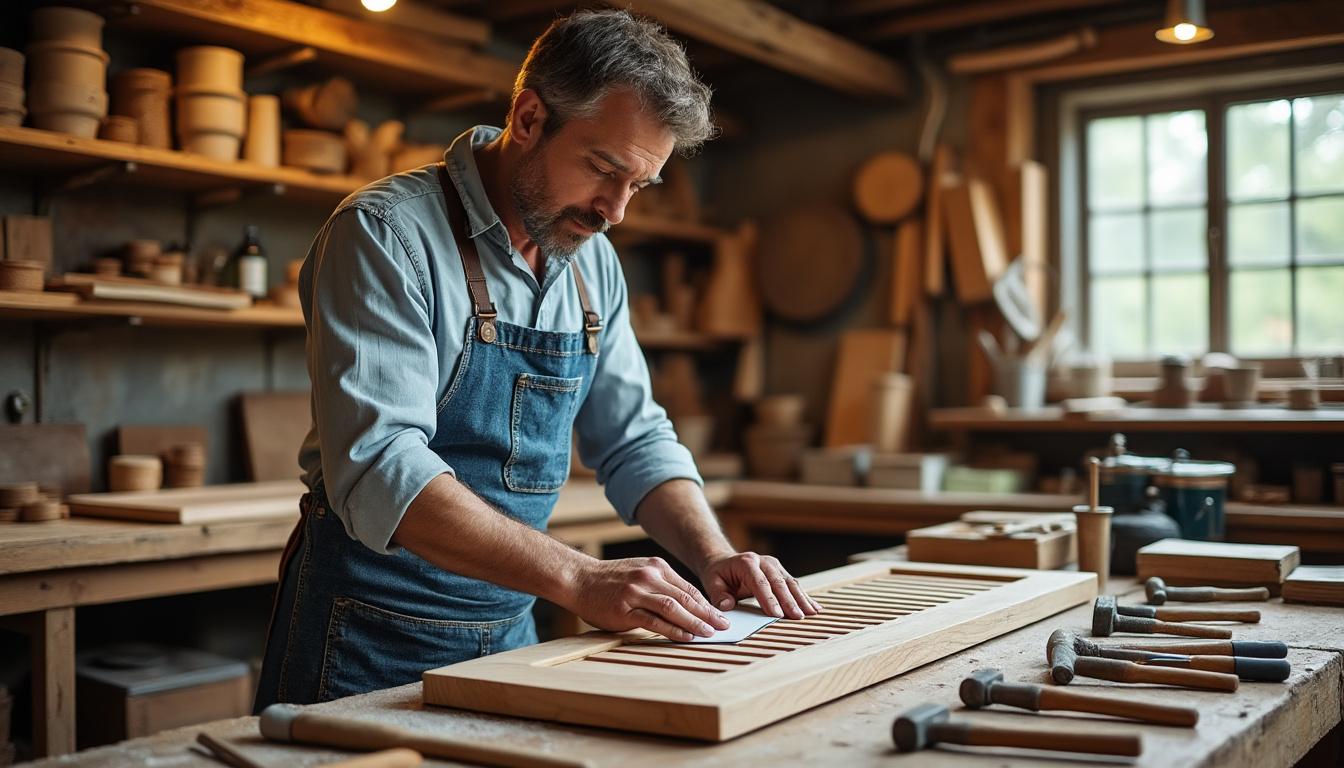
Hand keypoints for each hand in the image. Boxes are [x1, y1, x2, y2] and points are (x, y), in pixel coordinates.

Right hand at [565, 556, 730, 641]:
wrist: (578, 579)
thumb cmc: (609, 581)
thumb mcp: (639, 572)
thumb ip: (660, 585)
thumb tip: (685, 605)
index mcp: (656, 567)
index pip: (689, 588)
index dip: (706, 604)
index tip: (720, 616)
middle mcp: (649, 576)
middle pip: (686, 597)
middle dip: (707, 614)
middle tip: (723, 626)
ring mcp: (637, 591)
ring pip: (674, 607)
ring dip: (695, 622)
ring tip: (709, 633)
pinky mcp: (625, 609)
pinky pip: (654, 620)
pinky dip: (673, 629)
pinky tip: (685, 636)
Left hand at [700, 552, 821, 619]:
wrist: (724, 562)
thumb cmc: (718, 574)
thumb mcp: (711, 582)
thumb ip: (718, 595)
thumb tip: (727, 606)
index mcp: (746, 563)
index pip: (759, 582)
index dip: (769, 598)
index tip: (776, 614)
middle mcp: (763, 561)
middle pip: (779, 582)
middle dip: (789, 601)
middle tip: (797, 617)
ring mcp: (774, 565)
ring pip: (790, 583)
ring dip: (801, 599)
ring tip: (811, 613)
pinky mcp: (781, 572)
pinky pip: (793, 584)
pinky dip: (804, 597)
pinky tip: (815, 607)